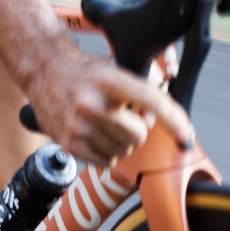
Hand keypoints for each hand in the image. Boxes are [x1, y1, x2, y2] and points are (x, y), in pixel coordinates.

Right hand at [23, 47, 190, 166]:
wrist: (44, 71)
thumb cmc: (85, 73)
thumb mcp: (116, 68)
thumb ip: (145, 86)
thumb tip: (168, 113)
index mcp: (109, 81)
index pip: (149, 100)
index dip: (172, 118)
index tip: (185, 134)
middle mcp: (92, 104)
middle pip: (138, 136)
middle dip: (137, 130)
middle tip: (124, 117)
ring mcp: (79, 126)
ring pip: (123, 152)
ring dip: (121, 143)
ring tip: (105, 125)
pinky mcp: (70, 144)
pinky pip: (106, 162)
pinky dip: (106, 153)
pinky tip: (95, 135)